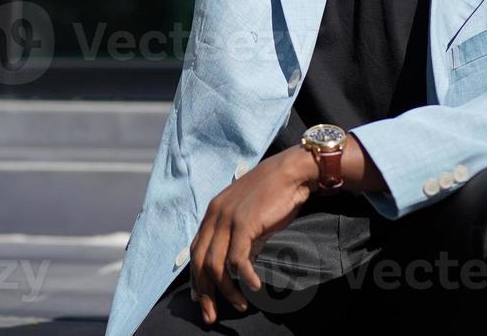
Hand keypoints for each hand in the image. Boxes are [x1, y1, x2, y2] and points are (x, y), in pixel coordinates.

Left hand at [189, 147, 319, 324]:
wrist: (291, 172)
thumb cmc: (274, 195)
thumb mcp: (250, 217)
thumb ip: (240, 239)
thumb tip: (239, 268)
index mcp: (213, 213)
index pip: (195, 251)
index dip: (195, 278)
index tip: (200, 299)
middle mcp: (215, 216)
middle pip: (199, 262)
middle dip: (205, 293)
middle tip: (211, 315)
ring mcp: (228, 219)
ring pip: (216, 264)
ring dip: (226, 290)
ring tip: (239, 304)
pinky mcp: (244, 224)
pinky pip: (238, 259)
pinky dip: (245, 277)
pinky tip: (254, 286)